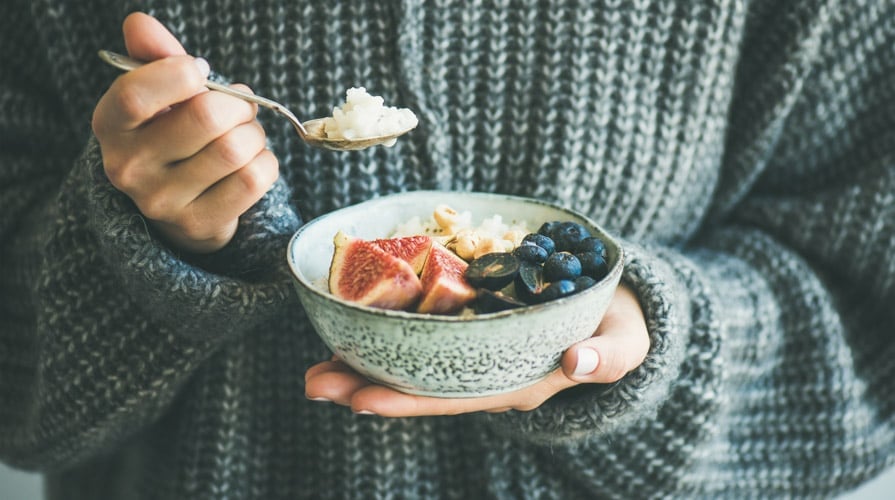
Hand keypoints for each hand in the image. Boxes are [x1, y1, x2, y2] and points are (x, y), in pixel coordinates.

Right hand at [92, 12, 278, 253]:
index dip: (180, 74)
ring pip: (235, 149)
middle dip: (237, 105)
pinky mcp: (199, 224)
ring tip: (245, 136)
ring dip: (254, 135)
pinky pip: (254, 178)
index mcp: (110, 126)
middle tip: (239, 108)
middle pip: (206, 118)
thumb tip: (139, 23)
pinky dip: (266, 162)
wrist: (180, 205)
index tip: (200, 71)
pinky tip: (251, 162)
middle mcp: (128, 167)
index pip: (136, 94)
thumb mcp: (160, 95)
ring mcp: (163, 202)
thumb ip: (155, 56)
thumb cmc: (172, 135)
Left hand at [305, 284, 649, 415]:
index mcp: (518, 383)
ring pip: (413, 366)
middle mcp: (488, 375)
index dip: (407, 401)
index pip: (454, 398)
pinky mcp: (472, 328)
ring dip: (364, 365)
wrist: (616, 308)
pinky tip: (353, 328)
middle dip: (365, 387)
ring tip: (314, 365)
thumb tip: (580, 363)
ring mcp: (477, 354)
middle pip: (420, 387)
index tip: (359, 400)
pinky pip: (424, 338)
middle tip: (312, 382)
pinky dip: (387, 335)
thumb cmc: (620, 327)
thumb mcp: (627, 341)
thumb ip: (610, 355)